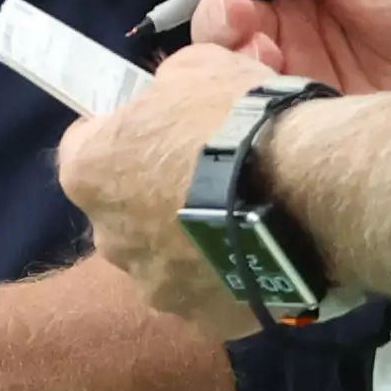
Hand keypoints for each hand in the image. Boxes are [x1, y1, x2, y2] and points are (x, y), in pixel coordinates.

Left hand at [57, 43, 271, 336]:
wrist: (307, 190)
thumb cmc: (238, 119)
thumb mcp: (195, 68)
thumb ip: (167, 89)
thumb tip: (170, 97)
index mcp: (89, 174)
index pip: (82, 148)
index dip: (120, 134)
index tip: (155, 128)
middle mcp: (109, 239)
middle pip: (122, 212)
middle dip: (153, 195)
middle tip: (207, 174)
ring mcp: (155, 287)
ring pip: (164, 260)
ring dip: (189, 242)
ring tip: (243, 218)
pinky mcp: (204, 322)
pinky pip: (209, 291)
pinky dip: (228, 274)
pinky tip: (264, 252)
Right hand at [166, 0, 390, 96]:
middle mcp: (283, 16)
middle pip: (211, 9)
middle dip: (212, 8)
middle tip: (238, 14)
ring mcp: (288, 67)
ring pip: (220, 58)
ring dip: (226, 50)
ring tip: (263, 52)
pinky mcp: (297, 115)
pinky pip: (246, 103)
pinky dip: (243, 91)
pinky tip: (272, 83)